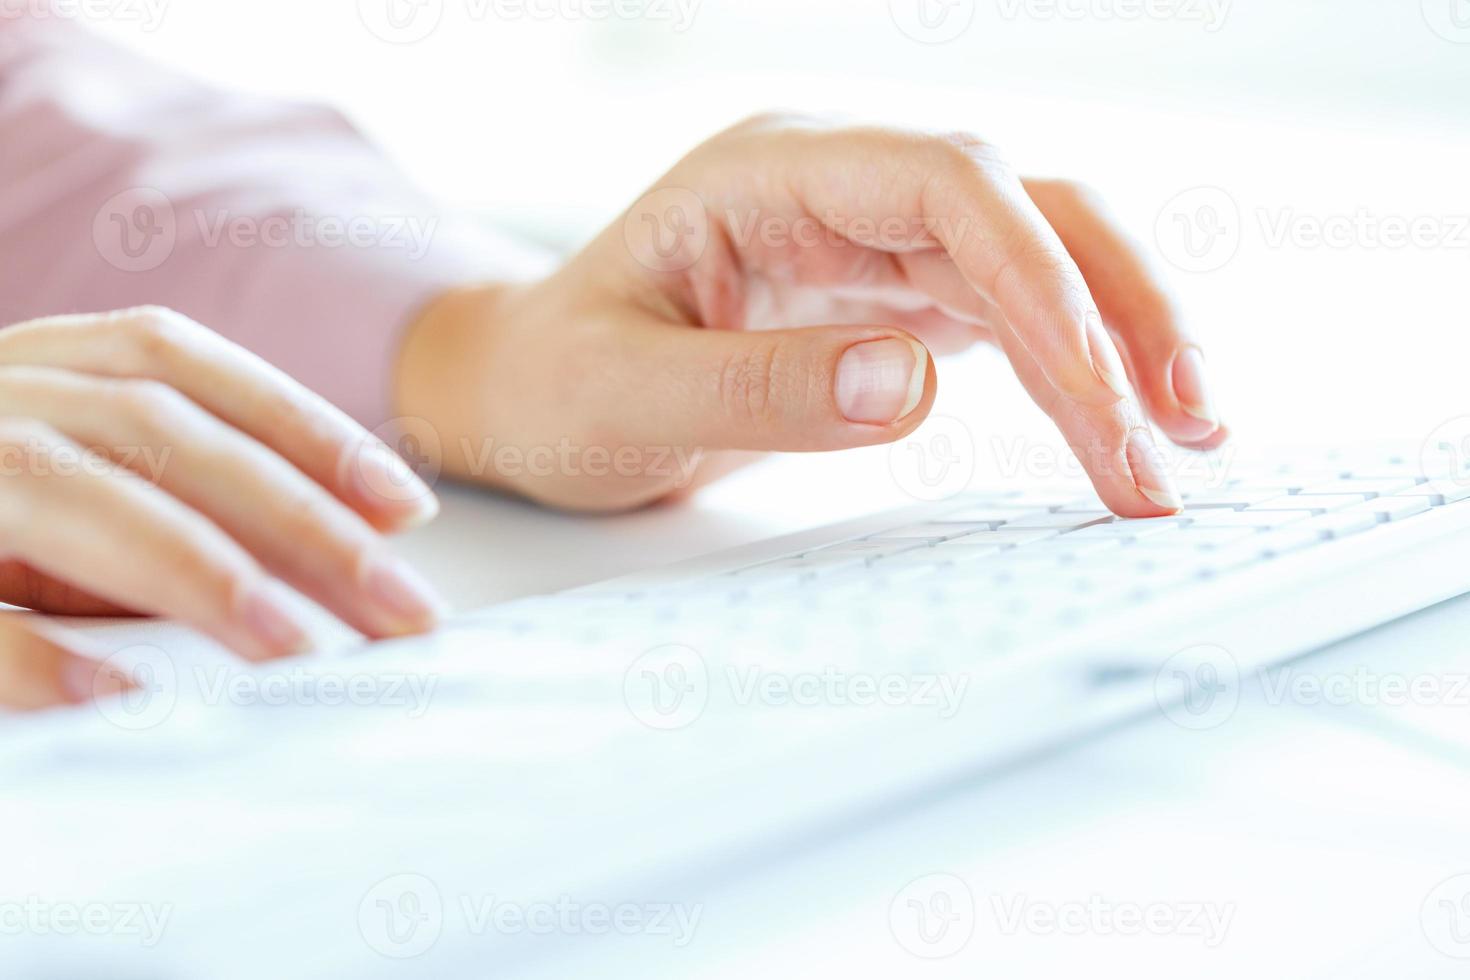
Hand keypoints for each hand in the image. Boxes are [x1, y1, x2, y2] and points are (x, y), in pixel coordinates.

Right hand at [0, 307, 445, 710]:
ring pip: (64, 493)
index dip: (304, 427)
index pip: (180, 363)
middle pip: (160, 431)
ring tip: (295, 650)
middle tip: (402, 611)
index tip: (410, 507)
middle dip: (297, 520)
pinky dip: (40, 657)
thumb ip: (200, 504)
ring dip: (196, 568)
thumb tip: (367, 544)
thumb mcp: (86, 496)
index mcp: (39, 364)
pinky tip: (127, 698)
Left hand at [397, 114, 1226, 512]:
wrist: (531, 390)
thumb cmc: (556, 384)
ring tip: (1183, 448)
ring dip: (1120, 344)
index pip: (950, 185)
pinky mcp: (892, 292)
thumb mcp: (623, 399)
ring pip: (1042, 258)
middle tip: (1178, 441)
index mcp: (772, 169)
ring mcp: (872, 234)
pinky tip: (1120, 424)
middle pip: (1027, 210)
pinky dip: (1075, 368)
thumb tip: (913, 384)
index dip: (1041, 278)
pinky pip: (1013, 313)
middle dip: (1116, 317)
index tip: (1095, 393)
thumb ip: (755, 390)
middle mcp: (840, 183)